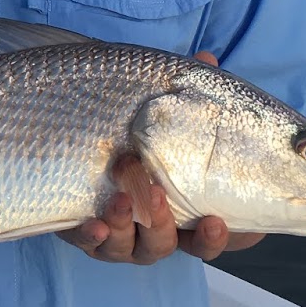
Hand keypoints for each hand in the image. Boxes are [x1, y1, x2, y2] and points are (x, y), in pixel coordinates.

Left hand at [58, 51, 265, 264]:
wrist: (76, 140)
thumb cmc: (135, 134)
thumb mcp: (160, 112)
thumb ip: (185, 93)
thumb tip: (206, 59)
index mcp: (188, 208)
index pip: (219, 231)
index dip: (229, 235)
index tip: (227, 222)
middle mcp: (161, 228)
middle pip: (180, 245)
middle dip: (175, 227)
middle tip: (162, 195)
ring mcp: (126, 235)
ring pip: (137, 247)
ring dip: (132, 224)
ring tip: (122, 197)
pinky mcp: (91, 235)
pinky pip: (93, 244)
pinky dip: (94, 237)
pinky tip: (95, 224)